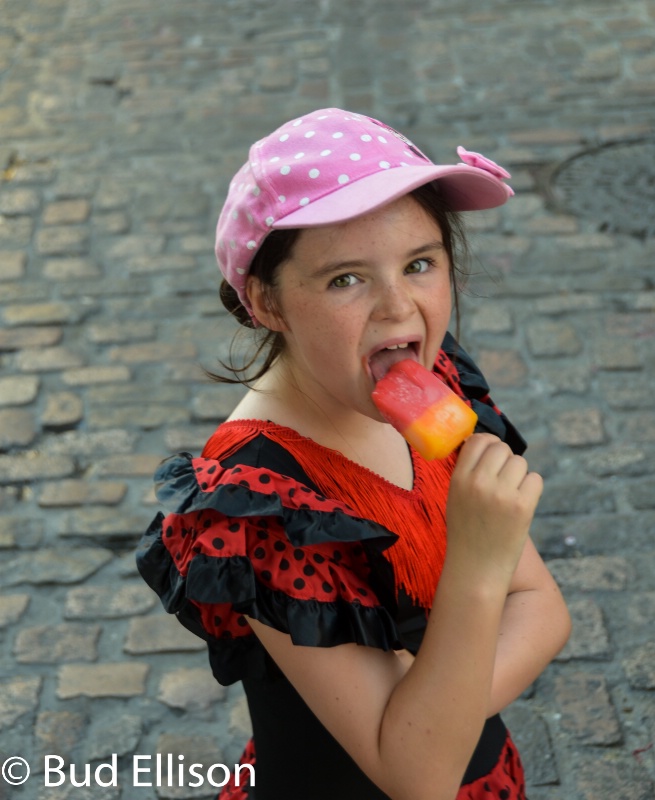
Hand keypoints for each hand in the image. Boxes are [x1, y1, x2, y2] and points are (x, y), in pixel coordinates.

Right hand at [445, 434, 542, 585]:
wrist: (476, 569)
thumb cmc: (466, 533)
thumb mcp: (455, 497)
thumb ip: (468, 472)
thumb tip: (488, 444)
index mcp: (459, 479)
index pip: (478, 441)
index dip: (489, 444)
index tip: (493, 455)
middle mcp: (479, 482)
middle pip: (502, 448)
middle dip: (506, 460)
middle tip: (504, 479)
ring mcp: (501, 494)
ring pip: (520, 462)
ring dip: (520, 475)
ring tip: (511, 495)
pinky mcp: (522, 507)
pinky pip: (535, 479)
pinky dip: (532, 489)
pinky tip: (521, 504)